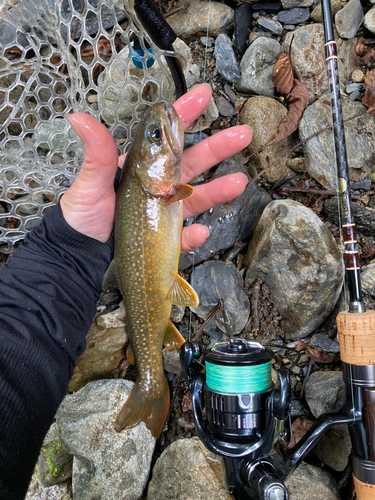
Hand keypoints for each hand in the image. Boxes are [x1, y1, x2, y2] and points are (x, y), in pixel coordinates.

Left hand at [61, 83, 251, 250]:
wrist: (83, 256)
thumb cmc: (83, 218)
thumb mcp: (90, 184)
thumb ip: (96, 154)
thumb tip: (77, 117)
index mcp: (141, 168)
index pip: (166, 137)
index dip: (184, 115)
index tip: (203, 95)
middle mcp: (157, 186)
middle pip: (192, 163)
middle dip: (217, 147)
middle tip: (242, 134)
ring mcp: (164, 211)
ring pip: (197, 197)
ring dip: (218, 189)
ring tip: (239, 181)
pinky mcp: (167, 237)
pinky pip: (185, 235)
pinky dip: (194, 235)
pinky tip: (199, 232)